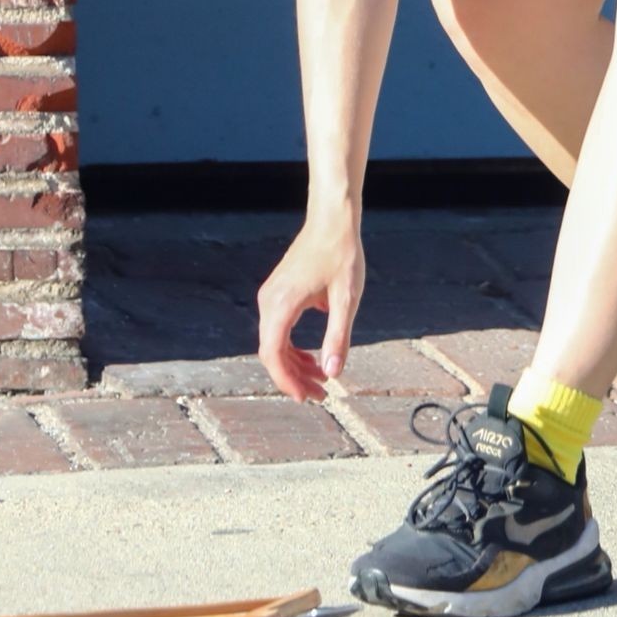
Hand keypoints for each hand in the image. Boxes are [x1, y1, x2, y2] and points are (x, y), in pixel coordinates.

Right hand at [256, 214, 365, 402]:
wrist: (333, 219)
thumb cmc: (341, 254)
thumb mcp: (346, 299)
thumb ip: (338, 337)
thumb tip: (333, 374)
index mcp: (281, 304)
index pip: (273, 354)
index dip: (287, 381)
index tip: (307, 397)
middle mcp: (269, 301)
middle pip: (271, 352)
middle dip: (294, 378)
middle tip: (320, 395)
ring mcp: (271, 296)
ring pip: (274, 342)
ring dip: (295, 364)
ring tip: (322, 379)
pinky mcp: (278, 292)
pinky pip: (279, 329)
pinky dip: (293, 348)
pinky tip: (314, 357)